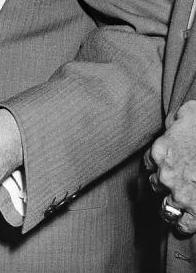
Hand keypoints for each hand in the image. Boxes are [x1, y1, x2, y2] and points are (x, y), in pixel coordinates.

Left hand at [148, 100, 195, 234]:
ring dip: (172, 207)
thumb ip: (175, 122)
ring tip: (181, 206)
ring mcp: (180, 194)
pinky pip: (184, 224)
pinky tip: (188, 223)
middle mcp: (165, 175)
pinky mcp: (195, 209)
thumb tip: (173, 122)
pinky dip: (185, 224)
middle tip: (177, 186)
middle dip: (165, 186)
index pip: (149, 163)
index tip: (165, 168)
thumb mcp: (186, 115)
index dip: (158, 166)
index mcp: (160, 152)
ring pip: (166, 208)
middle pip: (156, 186)